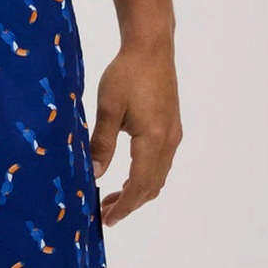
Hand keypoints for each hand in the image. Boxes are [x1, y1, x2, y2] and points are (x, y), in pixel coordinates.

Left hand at [89, 42, 181, 225]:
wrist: (150, 48)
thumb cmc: (126, 74)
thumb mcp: (107, 108)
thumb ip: (102, 143)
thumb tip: (95, 174)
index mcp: (153, 138)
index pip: (140, 184)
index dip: (125, 205)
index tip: (107, 219)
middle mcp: (168, 140)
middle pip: (152, 185)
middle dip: (130, 203)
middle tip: (105, 214)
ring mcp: (172, 134)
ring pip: (158, 175)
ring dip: (137, 191)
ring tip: (112, 199)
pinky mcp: (170, 126)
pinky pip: (160, 162)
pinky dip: (144, 176)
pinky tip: (126, 175)